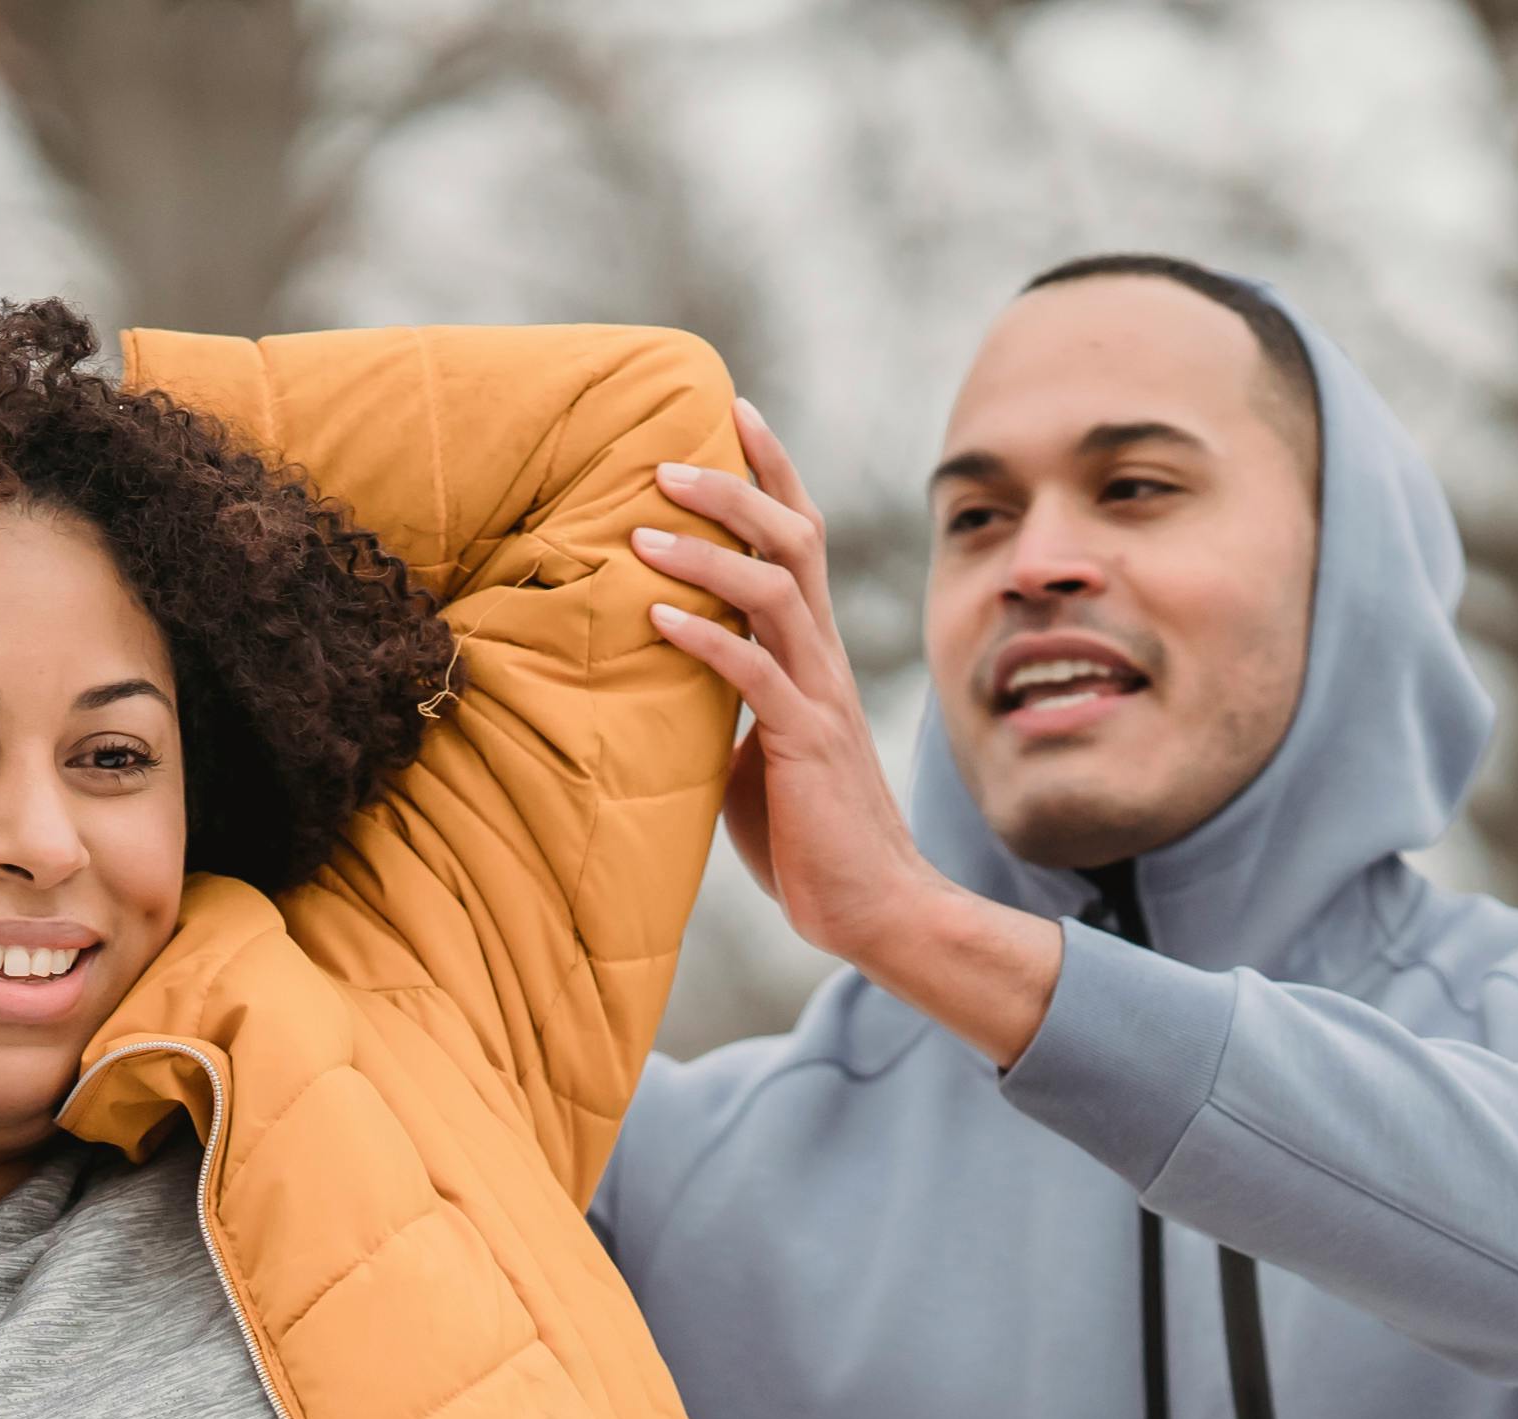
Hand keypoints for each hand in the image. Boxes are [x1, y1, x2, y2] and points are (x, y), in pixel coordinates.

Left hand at [643, 400, 1064, 1064]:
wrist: (873, 908)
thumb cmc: (809, 836)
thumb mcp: (754, 752)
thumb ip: (725, 702)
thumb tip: (666, 670)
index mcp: (815, 653)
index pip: (799, 539)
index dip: (770, 470)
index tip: (730, 411)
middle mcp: (825, 659)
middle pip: (792, 539)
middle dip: (735, 485)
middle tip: (665, 456)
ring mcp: (820, 696)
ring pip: (775, 591)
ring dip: (708, 551)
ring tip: (644, 527)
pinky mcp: (806, 743)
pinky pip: (753, 675)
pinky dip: (703, 639)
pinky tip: (657, 617)